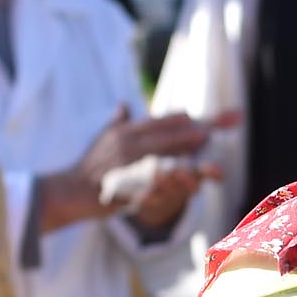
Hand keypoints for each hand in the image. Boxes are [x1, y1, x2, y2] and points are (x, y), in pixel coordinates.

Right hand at [41, 105, 241, 230]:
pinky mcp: (126, 183)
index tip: (216, 120)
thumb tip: (124, 105)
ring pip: (166, 152)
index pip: (166, 121)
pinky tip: (190, 173)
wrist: (68, 191)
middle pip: (173, 131)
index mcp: (128, 131)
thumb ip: (117, 122)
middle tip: (228, 121)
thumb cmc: (88, 167)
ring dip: (191, 146)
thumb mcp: (102, 140)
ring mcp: (128, 163)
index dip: (193, 120)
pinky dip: (172, 175)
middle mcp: (130, 142)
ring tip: (211, 141)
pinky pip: (154, 179)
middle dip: (202, 127)